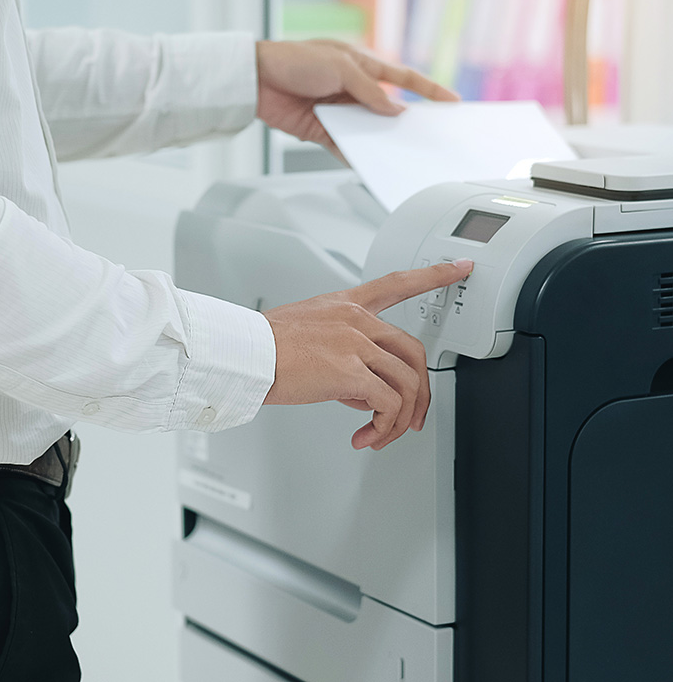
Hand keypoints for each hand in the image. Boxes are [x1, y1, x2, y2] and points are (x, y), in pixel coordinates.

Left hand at [256, 39, 459, 156]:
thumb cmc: (295, 61)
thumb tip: (395, 111)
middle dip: (407, 123)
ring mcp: (341, 111)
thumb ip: (369, 91)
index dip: (429, 90)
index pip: (404, 80)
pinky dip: (355, 155)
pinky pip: (345, 146)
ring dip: (381, 142)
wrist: (257, 80)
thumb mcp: (340, 68)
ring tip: (399, 155)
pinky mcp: (324, 130)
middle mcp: (354, 89)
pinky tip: (367, 164)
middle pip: (389, 110)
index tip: (450, 102)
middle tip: (427, 137)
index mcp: (362, 66)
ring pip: (369, 131)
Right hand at [262, 259, 472, 450]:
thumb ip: (343, 354)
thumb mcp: (309, 334)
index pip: (398, 283)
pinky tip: (365, 435)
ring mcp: (356, 344)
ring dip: (400, 420)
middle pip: (415, 352)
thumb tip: (364, 390)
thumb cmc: (265, 346)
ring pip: (407, 383)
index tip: (459, 267)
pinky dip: (383, 427)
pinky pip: (389, 405)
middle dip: (422, 392)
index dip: (434, 275)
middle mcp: (358, 321)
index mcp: (348, 306)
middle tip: (413, 417)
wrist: (243, 354)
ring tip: (379, 435)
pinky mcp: (351, 372)